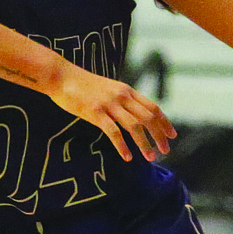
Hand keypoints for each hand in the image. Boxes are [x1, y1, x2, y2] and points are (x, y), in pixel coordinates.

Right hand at [48, 62, 174, 161]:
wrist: (61, 76)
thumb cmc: (81, 85)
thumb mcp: (107, 89)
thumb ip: (120, 100)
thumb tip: (131, 115)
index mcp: (126, 90)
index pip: (152, 107)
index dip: (164, 122)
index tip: (171, 135)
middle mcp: (121, 96)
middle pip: (148, 118)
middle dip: (159, 135)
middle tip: (164, 151)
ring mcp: (109, 104)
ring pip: (135, 126)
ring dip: (145, 143)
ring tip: (150, 158)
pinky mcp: (95, 112)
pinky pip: (113, 131)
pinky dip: (122, 146)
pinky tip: (127, 157)